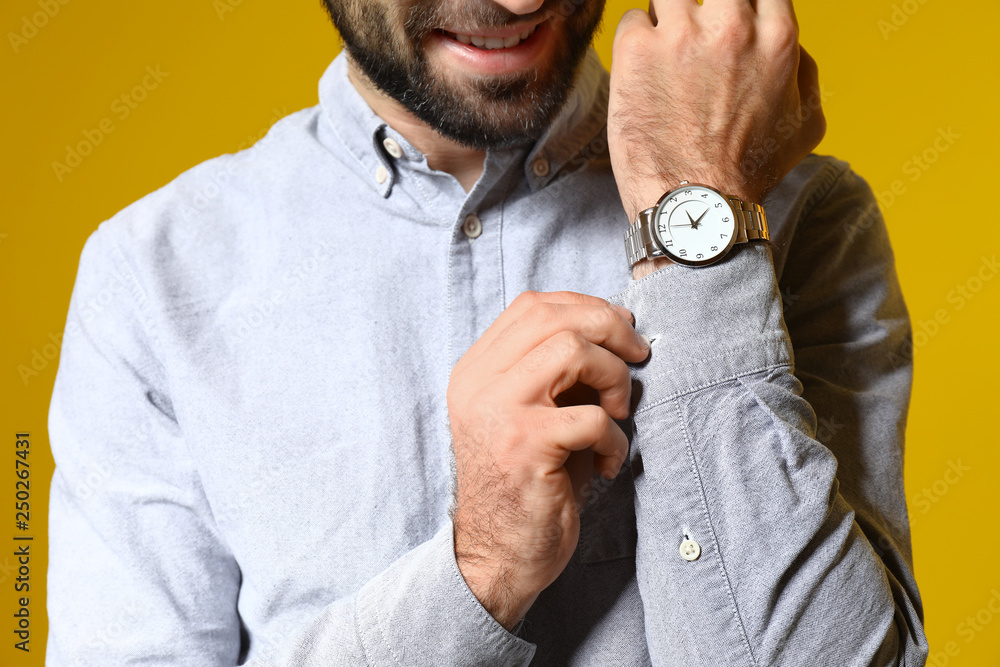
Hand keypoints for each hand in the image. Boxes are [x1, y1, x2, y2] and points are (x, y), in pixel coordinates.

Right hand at [447, 291, 649, 629]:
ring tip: (619, 411)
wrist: (497, 555)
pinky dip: (615, 438)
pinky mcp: (525, 447)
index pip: (531, 305)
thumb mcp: (529, 414)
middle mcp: (479, 384)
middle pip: (554, 316)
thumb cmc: (526, 485)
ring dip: (614, 377)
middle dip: (611, 328)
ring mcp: (499, 413)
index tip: (619, 328)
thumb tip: (613, 324)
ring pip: (572, 350)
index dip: (585, 305)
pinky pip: (592, 417)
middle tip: (638, 356)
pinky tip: (608, 462)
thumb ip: (552, 371)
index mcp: (476, 370)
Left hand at [607, 0, 825, 222]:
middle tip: (694, 38)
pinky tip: (644, 75)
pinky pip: (632, 21)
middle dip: (705, 9)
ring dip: (667, 17)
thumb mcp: (806, 124)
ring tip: (665, 53)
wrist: (695, 206)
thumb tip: (790, 44)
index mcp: (777, 38)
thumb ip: (804, 71)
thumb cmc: (749, 173)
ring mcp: (681, 35)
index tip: (728, 21)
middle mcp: (731, 26)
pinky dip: (636, 42)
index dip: (744, 5)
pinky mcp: (637, 50)